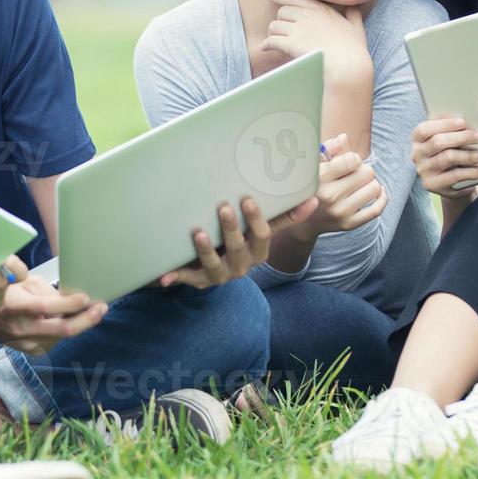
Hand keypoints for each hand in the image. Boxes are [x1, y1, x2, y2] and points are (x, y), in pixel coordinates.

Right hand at [0, 269, 108, 355]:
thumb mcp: (18, 282)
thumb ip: (42, 289)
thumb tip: (67, 296)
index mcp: (17, 306)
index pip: (49, 306)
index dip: (70, 303)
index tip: (88, 297)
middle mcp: (22, 328)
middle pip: (63, 329)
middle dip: (86, 319)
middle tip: (102, 308)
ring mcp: (26, 343)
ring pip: (61, 336)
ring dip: (78, 323)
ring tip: (90, 311)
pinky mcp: (31, 350)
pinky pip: (54, 340)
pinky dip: (64, 329)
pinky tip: (71, 319)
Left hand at [159, 194, 317, 289]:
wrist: (218, 269)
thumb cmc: (240, 241)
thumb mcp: (259, 231)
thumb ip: (282, 216)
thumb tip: (312, 198)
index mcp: (258, 252)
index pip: (261, 236)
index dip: (256, 220)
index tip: (246, 200)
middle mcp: (242, 266)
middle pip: (238, 248)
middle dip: (231, 229)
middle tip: (223, 207)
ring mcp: (221, 275)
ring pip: (215, 265)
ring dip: (206, 250)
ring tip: (198, 233)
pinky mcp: (201, 281)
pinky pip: (189, 279)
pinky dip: (177, 277)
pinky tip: (165, 276)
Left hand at [259, 0, 368, 70]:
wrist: (347, 66)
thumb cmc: (354, 50)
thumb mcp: (356, 28)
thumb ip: (353, 15)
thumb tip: (353, 8)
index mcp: (321, 10)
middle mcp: (308, 16)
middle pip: (282, 11)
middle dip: (280, 20)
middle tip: (281, 30)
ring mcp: (299, 29)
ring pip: (275, 25)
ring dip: (273, 33)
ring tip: (274, 41)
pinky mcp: (291, 44)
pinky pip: (272, 40)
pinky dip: (266, 44)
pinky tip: (264, 48)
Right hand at [282, 132, 388, 236]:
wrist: (302, 220)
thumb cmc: (312, 186)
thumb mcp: (314, 165)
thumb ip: (328, 148)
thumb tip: (344, 138)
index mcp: (319, 177)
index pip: (353, 160)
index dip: (354, 159)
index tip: (347, 164)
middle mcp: (328, 195)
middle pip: (367, 172)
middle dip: (363, 171)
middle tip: (353, 176)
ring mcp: (339, 212)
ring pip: (374, 189)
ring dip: (370, 184)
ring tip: (359, 186)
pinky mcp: (348, 224)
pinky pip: (376, 209)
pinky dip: (382, 198)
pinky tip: (377, 193)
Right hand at [411, 117, 477, 198]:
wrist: (451, 182)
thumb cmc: (451, 153)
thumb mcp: (448, 140)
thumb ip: (453, 130)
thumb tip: (470, 122)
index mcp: (418, 139)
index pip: (424, 129)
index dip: (443, 124)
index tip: (463, 121)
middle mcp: (417, 154)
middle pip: (438, 142)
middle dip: (461, 137)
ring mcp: (424, 170)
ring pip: (448, 158)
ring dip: (470, 155)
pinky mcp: (433, 184)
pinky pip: (455, 176)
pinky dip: (472, 172)